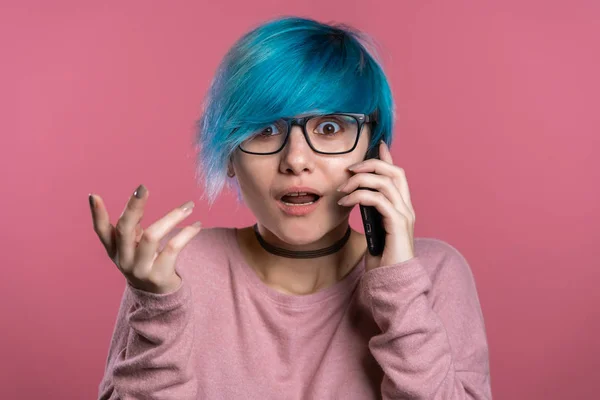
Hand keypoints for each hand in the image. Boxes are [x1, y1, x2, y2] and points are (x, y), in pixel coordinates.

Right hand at [88, 184, 201, 293]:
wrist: (158, 296)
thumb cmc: (146, 262)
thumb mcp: (134, 245)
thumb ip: (133, 225)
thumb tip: (138, 198)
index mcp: (115, 250)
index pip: (101, 231)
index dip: (96, 214)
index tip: (94, 195)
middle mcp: (124, 260)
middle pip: (124, 230)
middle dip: (133, 207)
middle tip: (143, 188)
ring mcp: (140, 269)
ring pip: (152, 236)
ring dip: (172, 217)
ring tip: (189, 206)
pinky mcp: (159, 275)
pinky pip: (173, 248)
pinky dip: (187, 233)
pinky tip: (197, 224)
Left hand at [336, 140, 415, 271]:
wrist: (392, 282)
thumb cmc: (382, 258)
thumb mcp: (374, 229)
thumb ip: (372, 212)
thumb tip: (358, 196)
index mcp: (402, 207)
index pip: (397, 175)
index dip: (387, 158)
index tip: (376, 145)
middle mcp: (406, 207)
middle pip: (394, 172)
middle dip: (371, 164)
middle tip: (349, 170)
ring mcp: (404, 215)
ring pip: (385, 182)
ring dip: (360, 180)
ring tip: (342, 189)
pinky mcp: (397, 224)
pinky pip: (378, 199)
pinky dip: (359, 195)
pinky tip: (345, 201)